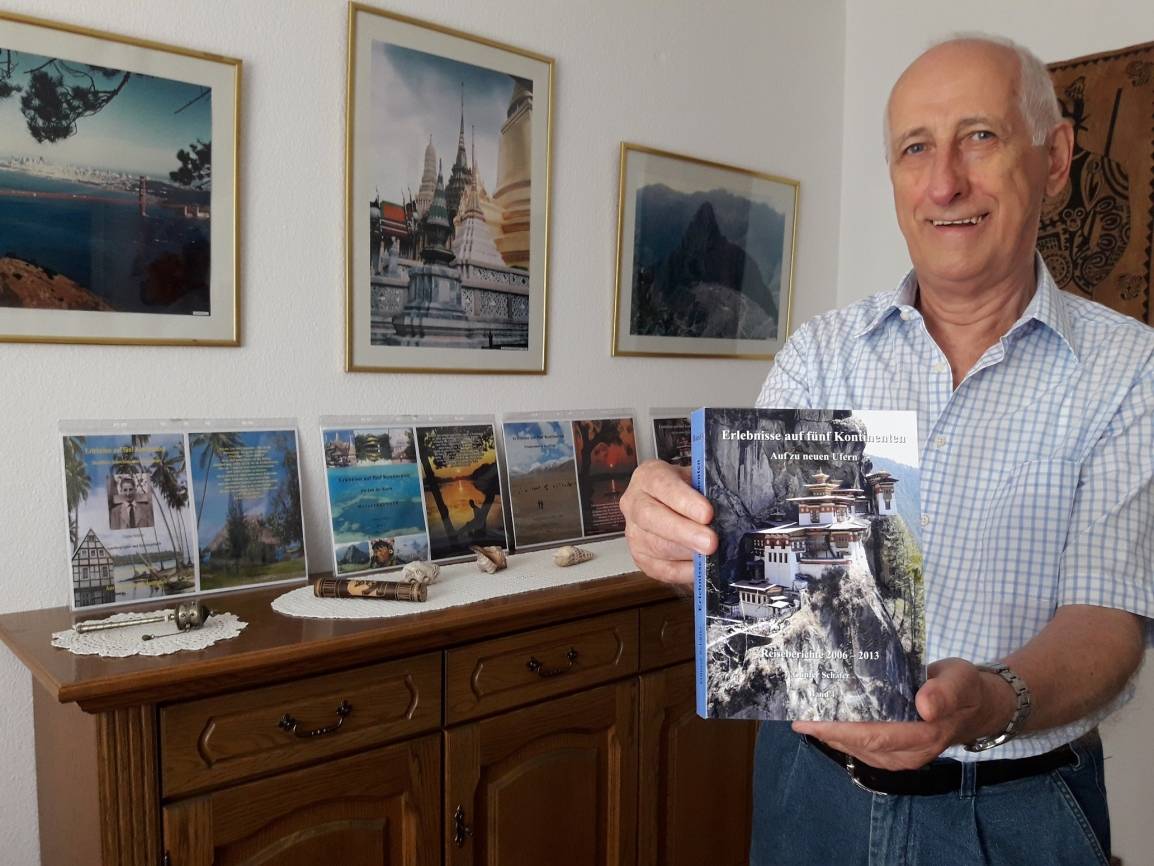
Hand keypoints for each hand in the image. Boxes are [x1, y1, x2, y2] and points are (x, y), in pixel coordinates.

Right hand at [620, 460, 715, 585]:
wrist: (674, 504)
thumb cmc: (688, 491)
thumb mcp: (697, 479)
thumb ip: (707, 490)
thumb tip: (728, 509)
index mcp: (648, 476)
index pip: (662, 485)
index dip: (684, 501)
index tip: (707, 514)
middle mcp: (634, 503)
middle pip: (652, 518)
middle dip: (684, 532)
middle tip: (711, 542)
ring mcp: (634, 533)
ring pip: (656, 546)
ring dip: (687, 554)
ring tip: (711, 556)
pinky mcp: (641, 558)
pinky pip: (661, 569)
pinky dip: (684, 571)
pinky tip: (700, 569)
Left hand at [791, 658, 1013, 769]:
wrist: (976, 705)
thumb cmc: (965, 687)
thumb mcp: (961, 680)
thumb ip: (945, 691)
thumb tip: (925, 706)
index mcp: (925, 735)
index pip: (876, 736)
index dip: (841, 730)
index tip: (810, 720)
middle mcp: (910, 752)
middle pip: (861, 745)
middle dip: (827, 732)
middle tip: (796, 716)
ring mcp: (902, 756)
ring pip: (859, 749)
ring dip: (831, 735)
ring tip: (803, 717)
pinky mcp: (896, 753)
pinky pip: (864, 748)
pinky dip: (843, 736)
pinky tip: (824, 722)